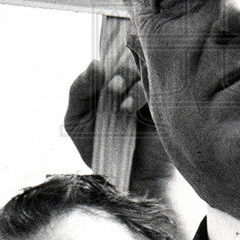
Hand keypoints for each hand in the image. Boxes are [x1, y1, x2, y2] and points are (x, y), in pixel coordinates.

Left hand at [64, 48, 145, 168]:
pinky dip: (140, 94)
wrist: (125, 179)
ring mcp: (147, 95)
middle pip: (127, 61)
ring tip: (121, 106)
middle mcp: (129, 87)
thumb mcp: (77, 119)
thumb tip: (95, 63)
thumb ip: (78, 90)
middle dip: (118, 72)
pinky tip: (128, 109)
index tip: (98, 72)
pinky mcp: (162, 106)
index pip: (108, 59)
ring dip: (130, 83)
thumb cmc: (99, 150)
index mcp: (108, 86)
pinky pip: (155, 88)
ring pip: (142, 72)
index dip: (104, 62)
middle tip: (112, 88)